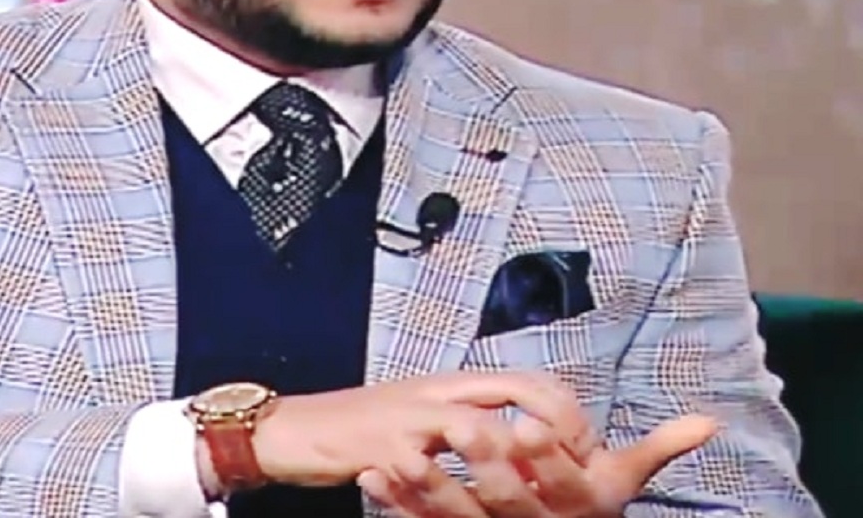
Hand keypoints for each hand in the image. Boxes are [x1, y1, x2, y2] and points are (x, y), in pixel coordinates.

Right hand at [246, 371, 598, 490]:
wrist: (295, 429)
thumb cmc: (363, 429)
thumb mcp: (422, 415)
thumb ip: (467, 419)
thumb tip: (520, 439)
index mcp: (452, 385)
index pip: (525, 378)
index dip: (564, 407)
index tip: (588, 444)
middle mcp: (437, 392)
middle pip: (515, 390)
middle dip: (556, 426)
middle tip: (580, 463)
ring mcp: (410, 417)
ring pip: (476, 426)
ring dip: (515, 455)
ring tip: (536, 486)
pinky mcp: (382, 446)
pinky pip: (425, 466)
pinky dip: (451, 485)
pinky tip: (470, 506)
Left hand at [357, 412, 717, 516]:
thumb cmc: (585, 510)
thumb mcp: (619, 484)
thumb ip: (657, 452)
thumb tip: (711, 421)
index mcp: (575, 508)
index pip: (565, 485)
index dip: (549, 457)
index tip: (528, 425)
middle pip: (507, 502)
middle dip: (485, 466)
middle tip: (462, 429)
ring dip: (424, 488)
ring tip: (397, 455)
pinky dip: (395, 504)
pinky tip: (371, 476)